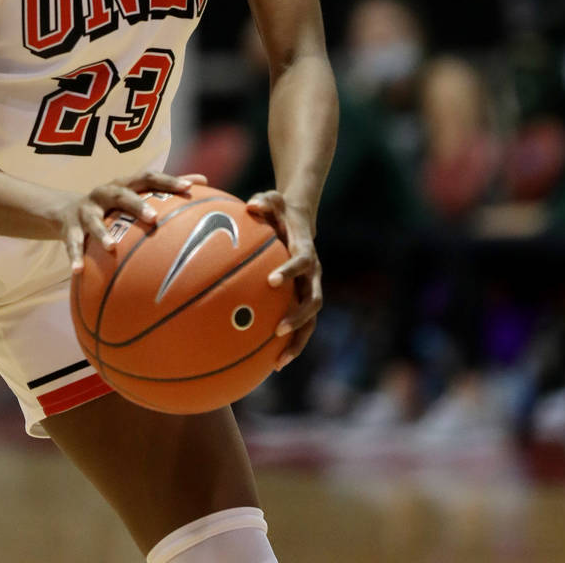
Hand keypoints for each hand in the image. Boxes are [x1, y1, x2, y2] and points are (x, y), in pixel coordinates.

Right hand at [63, 171, 206, 272]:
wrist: (65, 210)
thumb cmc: (113, 205)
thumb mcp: (134, 194)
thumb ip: (166, 189)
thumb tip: (205, 181)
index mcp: (125, 184)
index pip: (148, 177)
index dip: (167, 180)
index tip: (188, 187)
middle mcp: (105, 192)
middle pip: (122, 194)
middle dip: (137, 205)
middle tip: (154, 218)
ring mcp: (86, 209)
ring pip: (94, 220)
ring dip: (102, 233)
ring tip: (111, 248)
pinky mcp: (69, 227)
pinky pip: (71, 243)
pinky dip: (75, 257)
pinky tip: (78, 272)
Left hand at [246, 189, 321, 370]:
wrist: (299, 222)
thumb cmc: (279, 211)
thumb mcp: (273, 200)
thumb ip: (264, 202)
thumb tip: (251, 205)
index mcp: (305, 251)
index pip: (303, 262)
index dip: (290, 272)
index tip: (271, 281)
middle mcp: (313, 275)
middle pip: (313, 301)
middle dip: (298, 317)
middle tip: (277, 329)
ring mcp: (310, 290)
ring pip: (310, 322)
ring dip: (297, 341)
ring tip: (278, 361)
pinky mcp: (303, 302)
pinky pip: (300, 327)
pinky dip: (290, 345)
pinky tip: (270, 364)